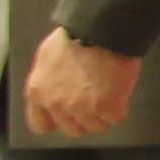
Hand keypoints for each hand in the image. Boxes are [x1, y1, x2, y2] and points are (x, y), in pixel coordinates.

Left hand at [18, 27, 139, 138]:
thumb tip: (56, 90)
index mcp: (38, 93)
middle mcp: (57, 105)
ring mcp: (83, 108)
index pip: (41, 125)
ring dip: (104, 113)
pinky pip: (116, 118)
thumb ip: (49, 81)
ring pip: (97, 126)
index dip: (57, 120)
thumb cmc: (75, 37)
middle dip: (85, 118)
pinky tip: (119, 91)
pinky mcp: (108, 107)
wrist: (101, 30)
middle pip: (73, 129)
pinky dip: (121, 107)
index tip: (68, 113)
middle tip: (95, 100)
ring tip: (109, 92)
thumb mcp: (47, 58)